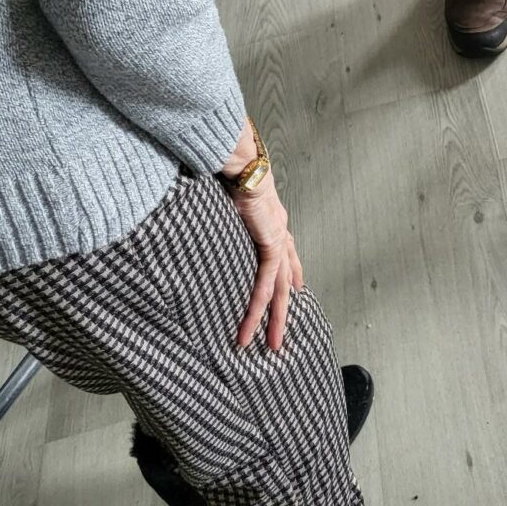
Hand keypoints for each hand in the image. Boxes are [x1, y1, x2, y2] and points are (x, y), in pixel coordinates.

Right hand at [222, 122, 303, 349]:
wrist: (240, 161)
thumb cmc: (232, 172)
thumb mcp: (230, 199)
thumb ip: (227, 212)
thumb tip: (211, 209)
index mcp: (272, 218)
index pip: (285, 253)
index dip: (291, 273)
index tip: (295, 289)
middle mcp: (279, 230)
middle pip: (285, 278)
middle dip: (283, 309)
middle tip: (279, 336)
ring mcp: (278, 238)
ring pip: (280, 289)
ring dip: (275, 319)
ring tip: (271, 345)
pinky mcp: (271, 243)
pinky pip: (265, 284)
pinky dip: (257, 307)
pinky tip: (250, 327)